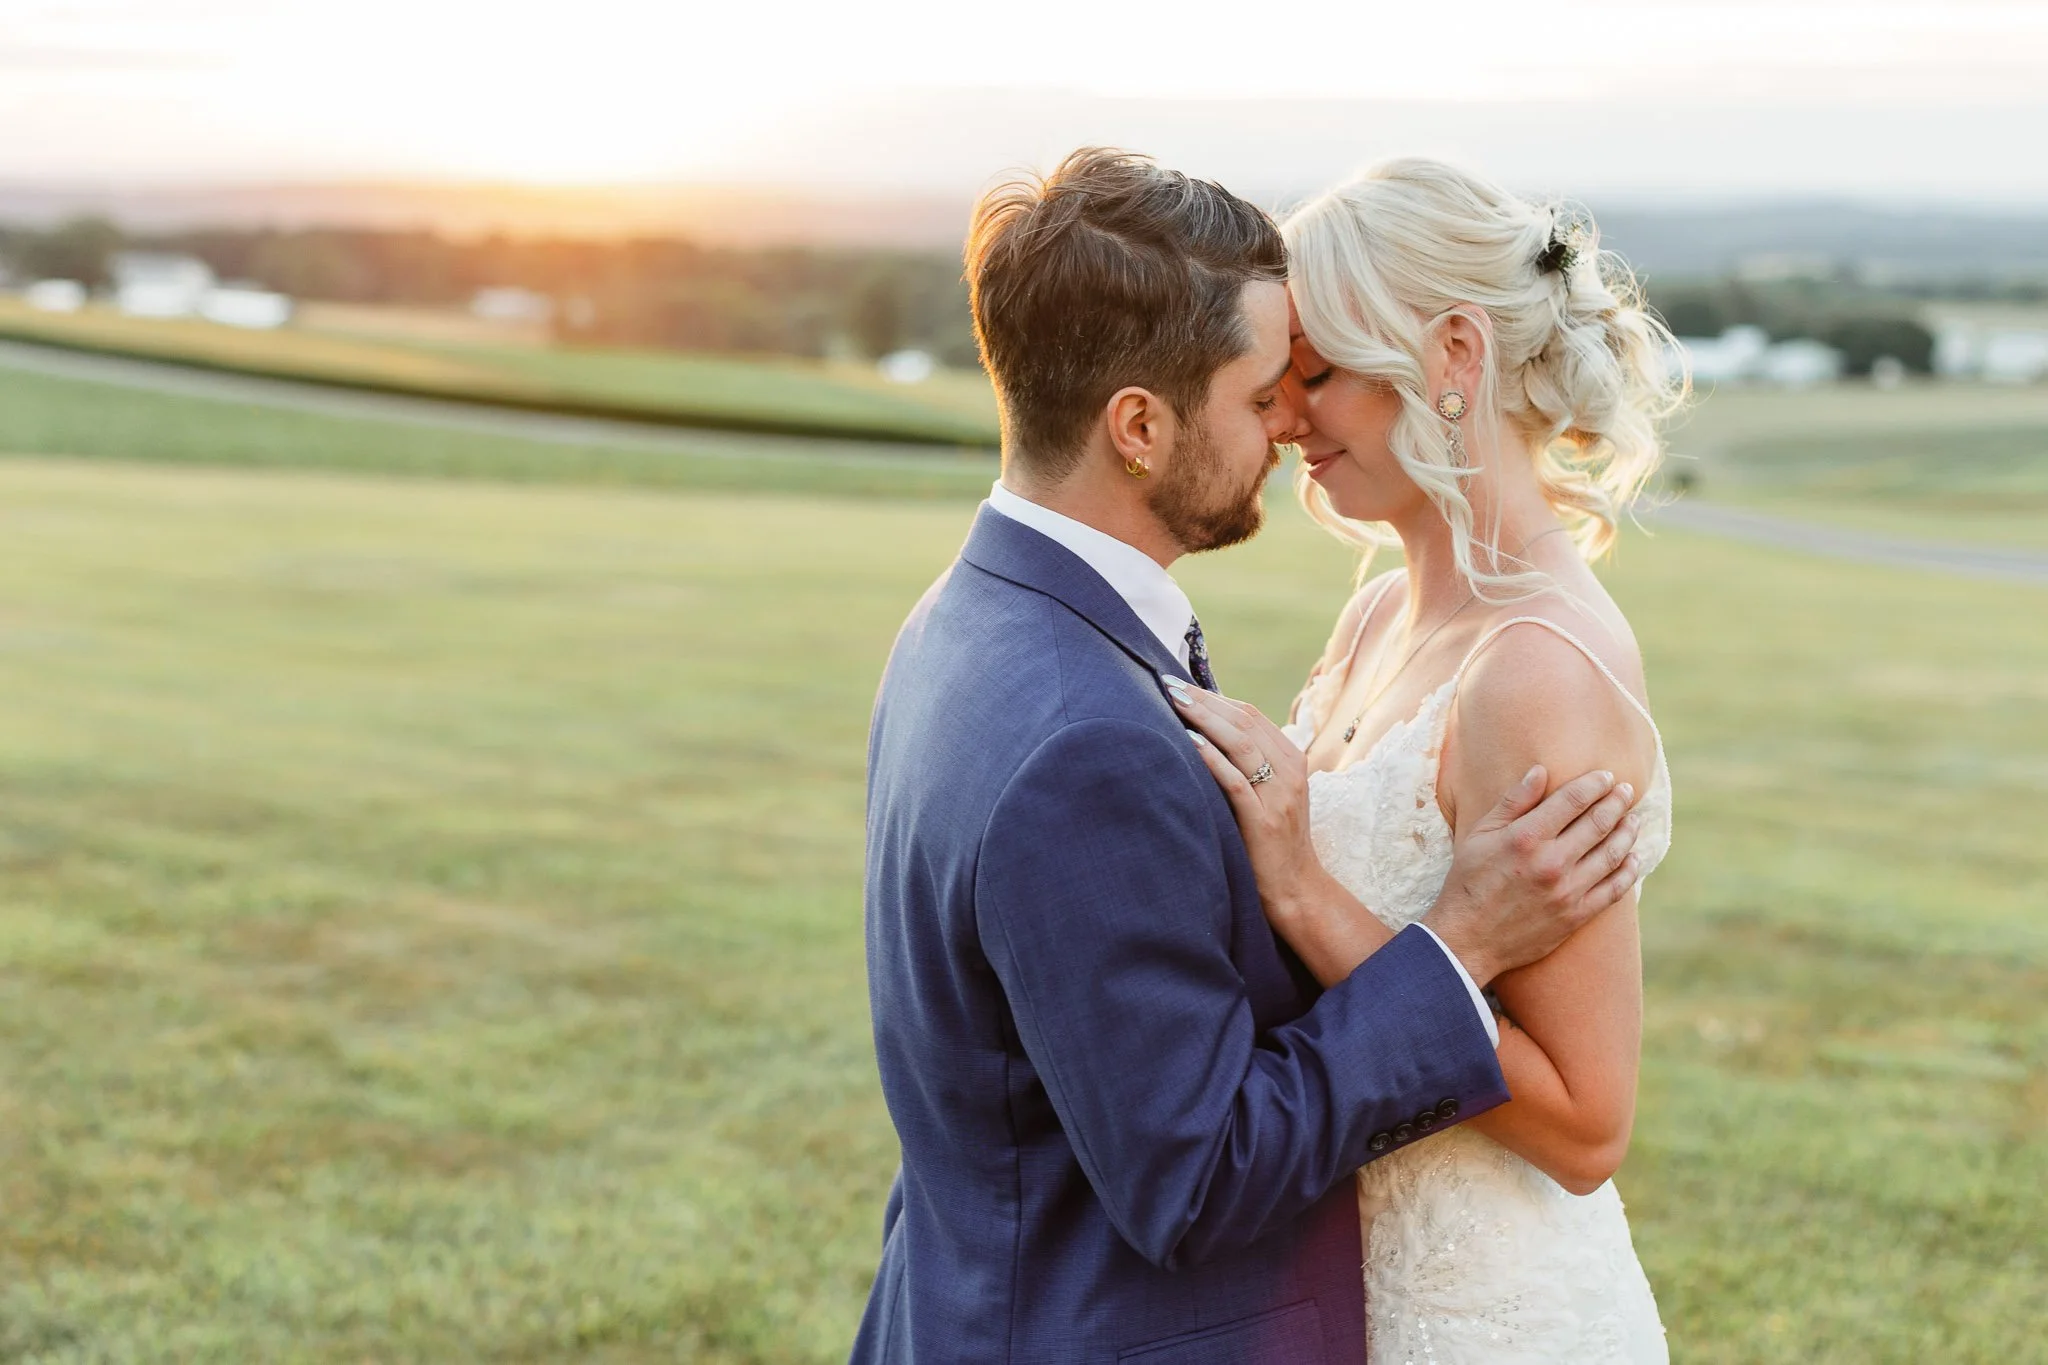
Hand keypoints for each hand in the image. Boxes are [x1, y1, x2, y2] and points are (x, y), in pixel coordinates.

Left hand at [1170, 679, 1325, 916]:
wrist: (1296, 887)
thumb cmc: (1272, 839)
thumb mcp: (1270, 793)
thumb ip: (1251, 763)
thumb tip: (1208, 729)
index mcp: (1291, 759)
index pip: (1251, 715)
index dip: (1215, 697)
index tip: (1182, 685)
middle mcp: (1289, 772)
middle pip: (1244, 722)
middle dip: (1204, 700)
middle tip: (1168, 685)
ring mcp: (1279, 796)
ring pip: (1242, 744)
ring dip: (1205, 719)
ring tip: (1174, 703)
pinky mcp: (1264, 821)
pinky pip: (1237, 781)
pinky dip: (1212, 757)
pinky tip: (1189, 742)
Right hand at [1424, 765, 1642, 987]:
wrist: (1468, 939)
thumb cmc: (1469, 882)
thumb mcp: (1481, 835)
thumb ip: (1513, 801)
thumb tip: (1541, 770)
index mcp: (1526, 838)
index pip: (1573, 800)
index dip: (1595, 784)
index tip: (1606, 776)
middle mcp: (1551, 862)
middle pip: (1598, 823)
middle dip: (1617, 801)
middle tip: (1627, 790)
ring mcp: (1567, 891)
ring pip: (1612, 854)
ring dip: (1627, 832)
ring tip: (1633, 819)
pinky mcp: (1576, 916)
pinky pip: (1614, 890)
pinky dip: (1628, 871)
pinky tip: (1633, 858)